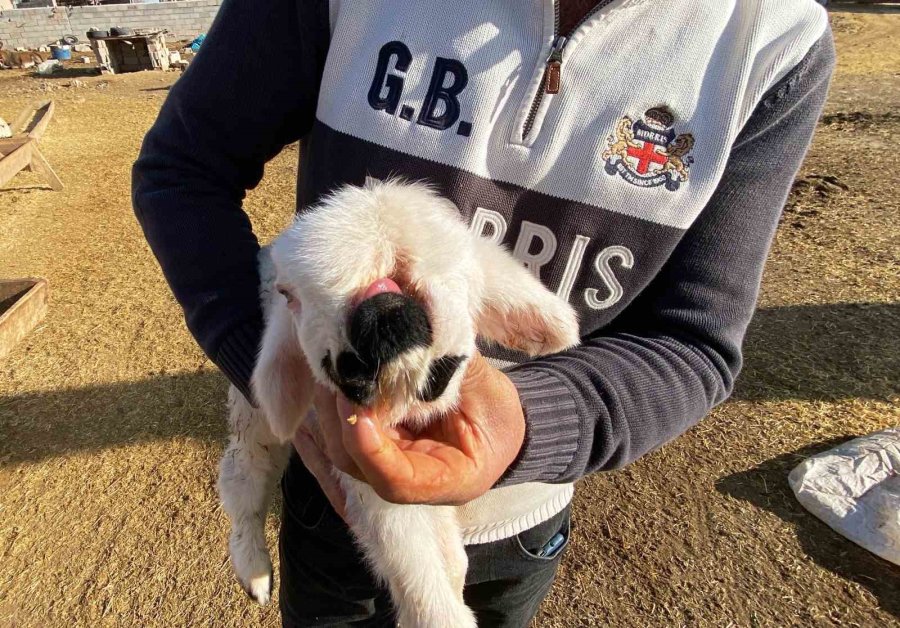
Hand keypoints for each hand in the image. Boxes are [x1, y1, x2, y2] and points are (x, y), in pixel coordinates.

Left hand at [300, 352, 525, 505]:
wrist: (501, 425)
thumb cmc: (501, 415)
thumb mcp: (490, 392)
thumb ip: (453, 366)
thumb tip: (420, 315)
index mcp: (447, 480)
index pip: (396, 482)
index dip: (370, 450)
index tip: (357, 411)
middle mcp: (407, 479)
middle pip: (355, 461)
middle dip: (341, 413)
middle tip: (341, 366)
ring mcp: (384, 461)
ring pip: (339, 442)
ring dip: (332, 400)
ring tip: (338, 356)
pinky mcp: (374, 439)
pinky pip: (343, 422)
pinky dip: (338, 394)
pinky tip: (338, 362)